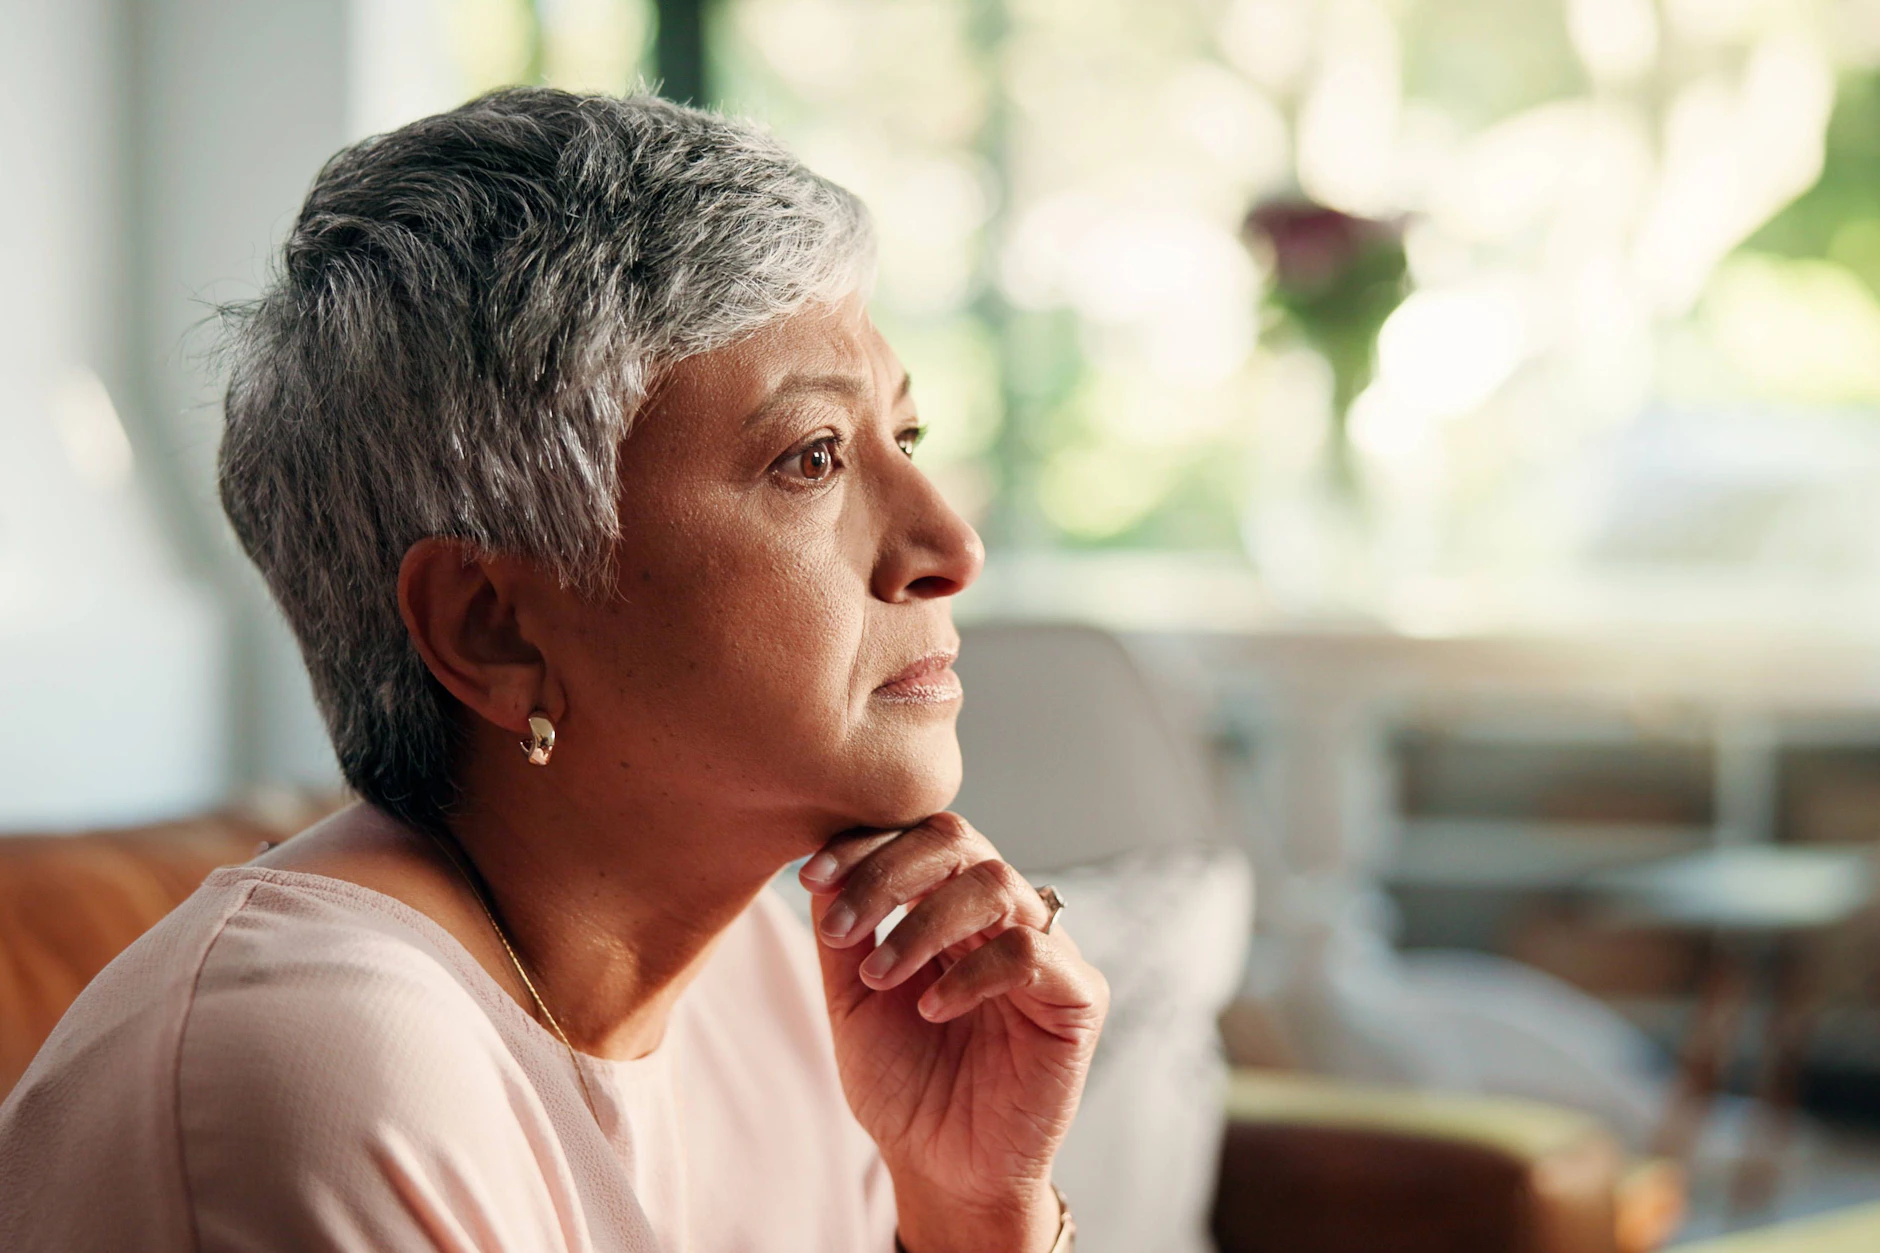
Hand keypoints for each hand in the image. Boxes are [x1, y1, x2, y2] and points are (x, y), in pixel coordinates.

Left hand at [799, 813, 1106, 1252]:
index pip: (919, 839)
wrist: (943, 1169)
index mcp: (950, 905)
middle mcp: (1001, 916)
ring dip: (924, 922)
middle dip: (889, 871)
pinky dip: (974, 971)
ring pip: (995, 883)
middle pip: (958, 841)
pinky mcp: (1078, 996)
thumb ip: (845, 934)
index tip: (811, 876)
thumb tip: (821, 865)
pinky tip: (933, 1009)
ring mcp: (1046, 950)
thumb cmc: (904, 1086)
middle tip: (842, 926)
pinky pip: (1032, 952)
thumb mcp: (854, 1001)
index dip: (867, 844)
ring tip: (880, 975)